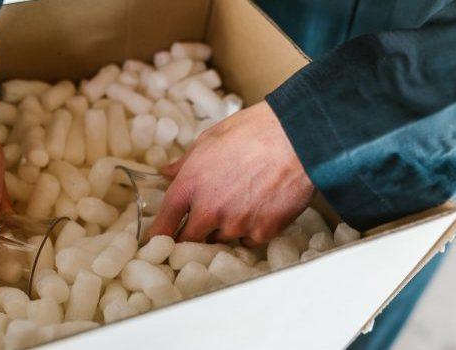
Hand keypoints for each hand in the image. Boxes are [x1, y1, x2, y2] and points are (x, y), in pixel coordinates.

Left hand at [148, 101, 314, 244]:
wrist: (297, 137)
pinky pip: (249, 240)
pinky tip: (258, 209)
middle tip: (200, 224)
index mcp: (189, 186)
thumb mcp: (209, 139)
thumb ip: (184, 163)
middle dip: (191, 235)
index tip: (158, 240)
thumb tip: (166, 172)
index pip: (163, 224)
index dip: (158, 235)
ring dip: (223, 229)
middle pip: (188, 240)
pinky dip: (250, 231)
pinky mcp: (263, 232)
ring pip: (221, 239)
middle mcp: (209, 210)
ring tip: (239, 204)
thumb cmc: (252, 131)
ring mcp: (236, 224)